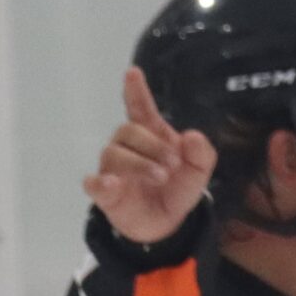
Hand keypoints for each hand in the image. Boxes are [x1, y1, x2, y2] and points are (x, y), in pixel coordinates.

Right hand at [83, 66, 216, 243]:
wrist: (168, 223)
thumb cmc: (178, 188)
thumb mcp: (199, 171)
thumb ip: (202, 154)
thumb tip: (193, 136)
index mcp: (151, 136)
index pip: (140, 109)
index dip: (136, 91)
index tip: (133, 72)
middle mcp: (127, 147)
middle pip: (128, 130)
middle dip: (153, 144)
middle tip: (174, 164)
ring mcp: (112, 168)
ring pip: (114, 153)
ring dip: (139, 163)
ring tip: (161, 176)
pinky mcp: (105, 192)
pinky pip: (93, 182)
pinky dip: (101, 182)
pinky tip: (112, 183)